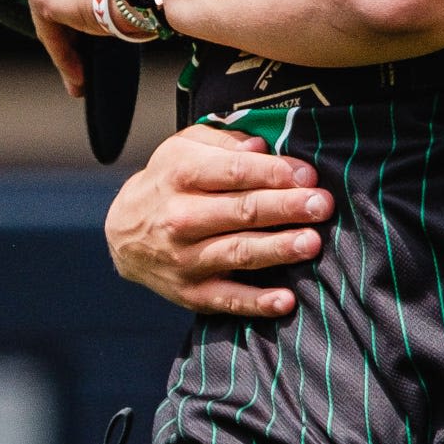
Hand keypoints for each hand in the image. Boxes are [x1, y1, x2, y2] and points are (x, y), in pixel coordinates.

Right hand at [108, 124, 333, 317]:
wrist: (121, 235)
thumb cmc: (167, 182)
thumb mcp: (184, 148)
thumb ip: (224, 141)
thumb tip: (262, 146)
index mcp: (182, 175)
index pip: (235, 172)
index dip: (274, 173)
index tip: (308, 175)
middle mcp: (181, 217)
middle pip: (242, 211)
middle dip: (286, 207)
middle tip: (322, 205)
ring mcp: (186, 258)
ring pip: (239, 253)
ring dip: (277, 249)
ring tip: (311, 243)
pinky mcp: (192, 292)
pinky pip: (228, 299)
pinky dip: (257, 302)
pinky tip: (286, 300)